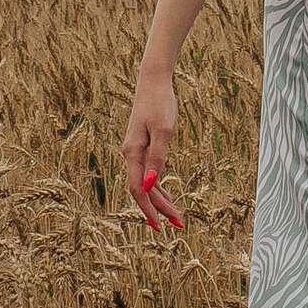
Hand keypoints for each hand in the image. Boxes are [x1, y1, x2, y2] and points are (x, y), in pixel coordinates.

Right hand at [121, 67, 184, 230]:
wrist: (154, 82)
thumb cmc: (160, 103)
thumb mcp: (163, 130)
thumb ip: (157, 157)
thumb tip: (150, 184)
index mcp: (133, 153)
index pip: (138, 189)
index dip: (148, 208)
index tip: (160, 225)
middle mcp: (130, 154)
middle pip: (141, 189)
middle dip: (158, 208)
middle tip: (177, 223)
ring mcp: (135, 151)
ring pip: (145, 183)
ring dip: (159, 199)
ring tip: (176, 215)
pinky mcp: (142, 146)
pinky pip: (148, 172)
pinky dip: (157, 186)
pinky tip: (165, 194)